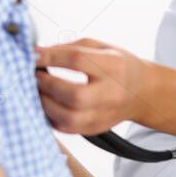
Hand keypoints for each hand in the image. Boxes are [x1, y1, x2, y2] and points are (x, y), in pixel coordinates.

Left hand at [35, 38, 153, 133]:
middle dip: (47, 85)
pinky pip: (66, 129)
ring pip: (68, 118)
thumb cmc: (118, 65)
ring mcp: (104, 115)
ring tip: (38, 91)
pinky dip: (50, 116)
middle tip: (34, 76)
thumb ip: (70, 48)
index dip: (51, 57)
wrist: (142, 92)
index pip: (77, 60)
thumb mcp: (100, 47)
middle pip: (74, 95)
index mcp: (114, 66)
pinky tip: (47, 104)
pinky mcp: (95, 129)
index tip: (34, 54)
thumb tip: (39, 54)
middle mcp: (111, 93)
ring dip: (45, 104)